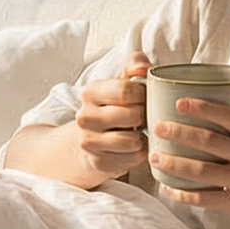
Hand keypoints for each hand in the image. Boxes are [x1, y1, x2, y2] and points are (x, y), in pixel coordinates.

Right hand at [74, 53, 150, 180]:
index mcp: (90, 93)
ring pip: (132, 140)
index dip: (143, 95)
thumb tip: (142, 67)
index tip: (144, 97)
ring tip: (139, 132)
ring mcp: (89, 142)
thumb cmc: (113, 106)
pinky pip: (132, 159)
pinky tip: (133, 147)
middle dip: (144, 116)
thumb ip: (134, 65)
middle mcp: (85, 117)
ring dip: (142, 137)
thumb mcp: (120, 81)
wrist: (90, 138)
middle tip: (143, 116)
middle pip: (132, 115)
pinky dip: (138, 153)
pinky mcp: (98, 162)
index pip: (125, 90)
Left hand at [152, 97, 229, 228]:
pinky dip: (183, 194)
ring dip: (174, 162)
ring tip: (155, 156)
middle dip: (179, 132)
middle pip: (209, 140)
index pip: (229, 116)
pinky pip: (205, 199)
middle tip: (157, 127)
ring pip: (201, 170)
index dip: (202, 107)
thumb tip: (220, 111)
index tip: (179, 101)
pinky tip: (167, 188)